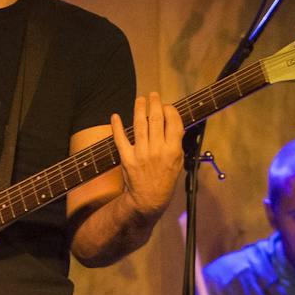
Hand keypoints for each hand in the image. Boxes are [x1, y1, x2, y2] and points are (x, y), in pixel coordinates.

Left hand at [110, 92, 184, 220]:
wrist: (148, 199)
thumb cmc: (165, 180)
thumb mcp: (178, 162)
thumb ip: (177, 143)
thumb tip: (175, 124)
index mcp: (172, 150)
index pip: (173, 122)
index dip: (170, 110)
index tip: (167, 105)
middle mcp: (157, 150)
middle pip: (156, 119)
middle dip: (155, 104)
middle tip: (153, 95)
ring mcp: (141, 153)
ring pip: (139, 124)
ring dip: (139, 109)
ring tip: (140, 99)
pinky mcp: (127, 157)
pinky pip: (120, 139)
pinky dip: (116, 126)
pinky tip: (115, 116)